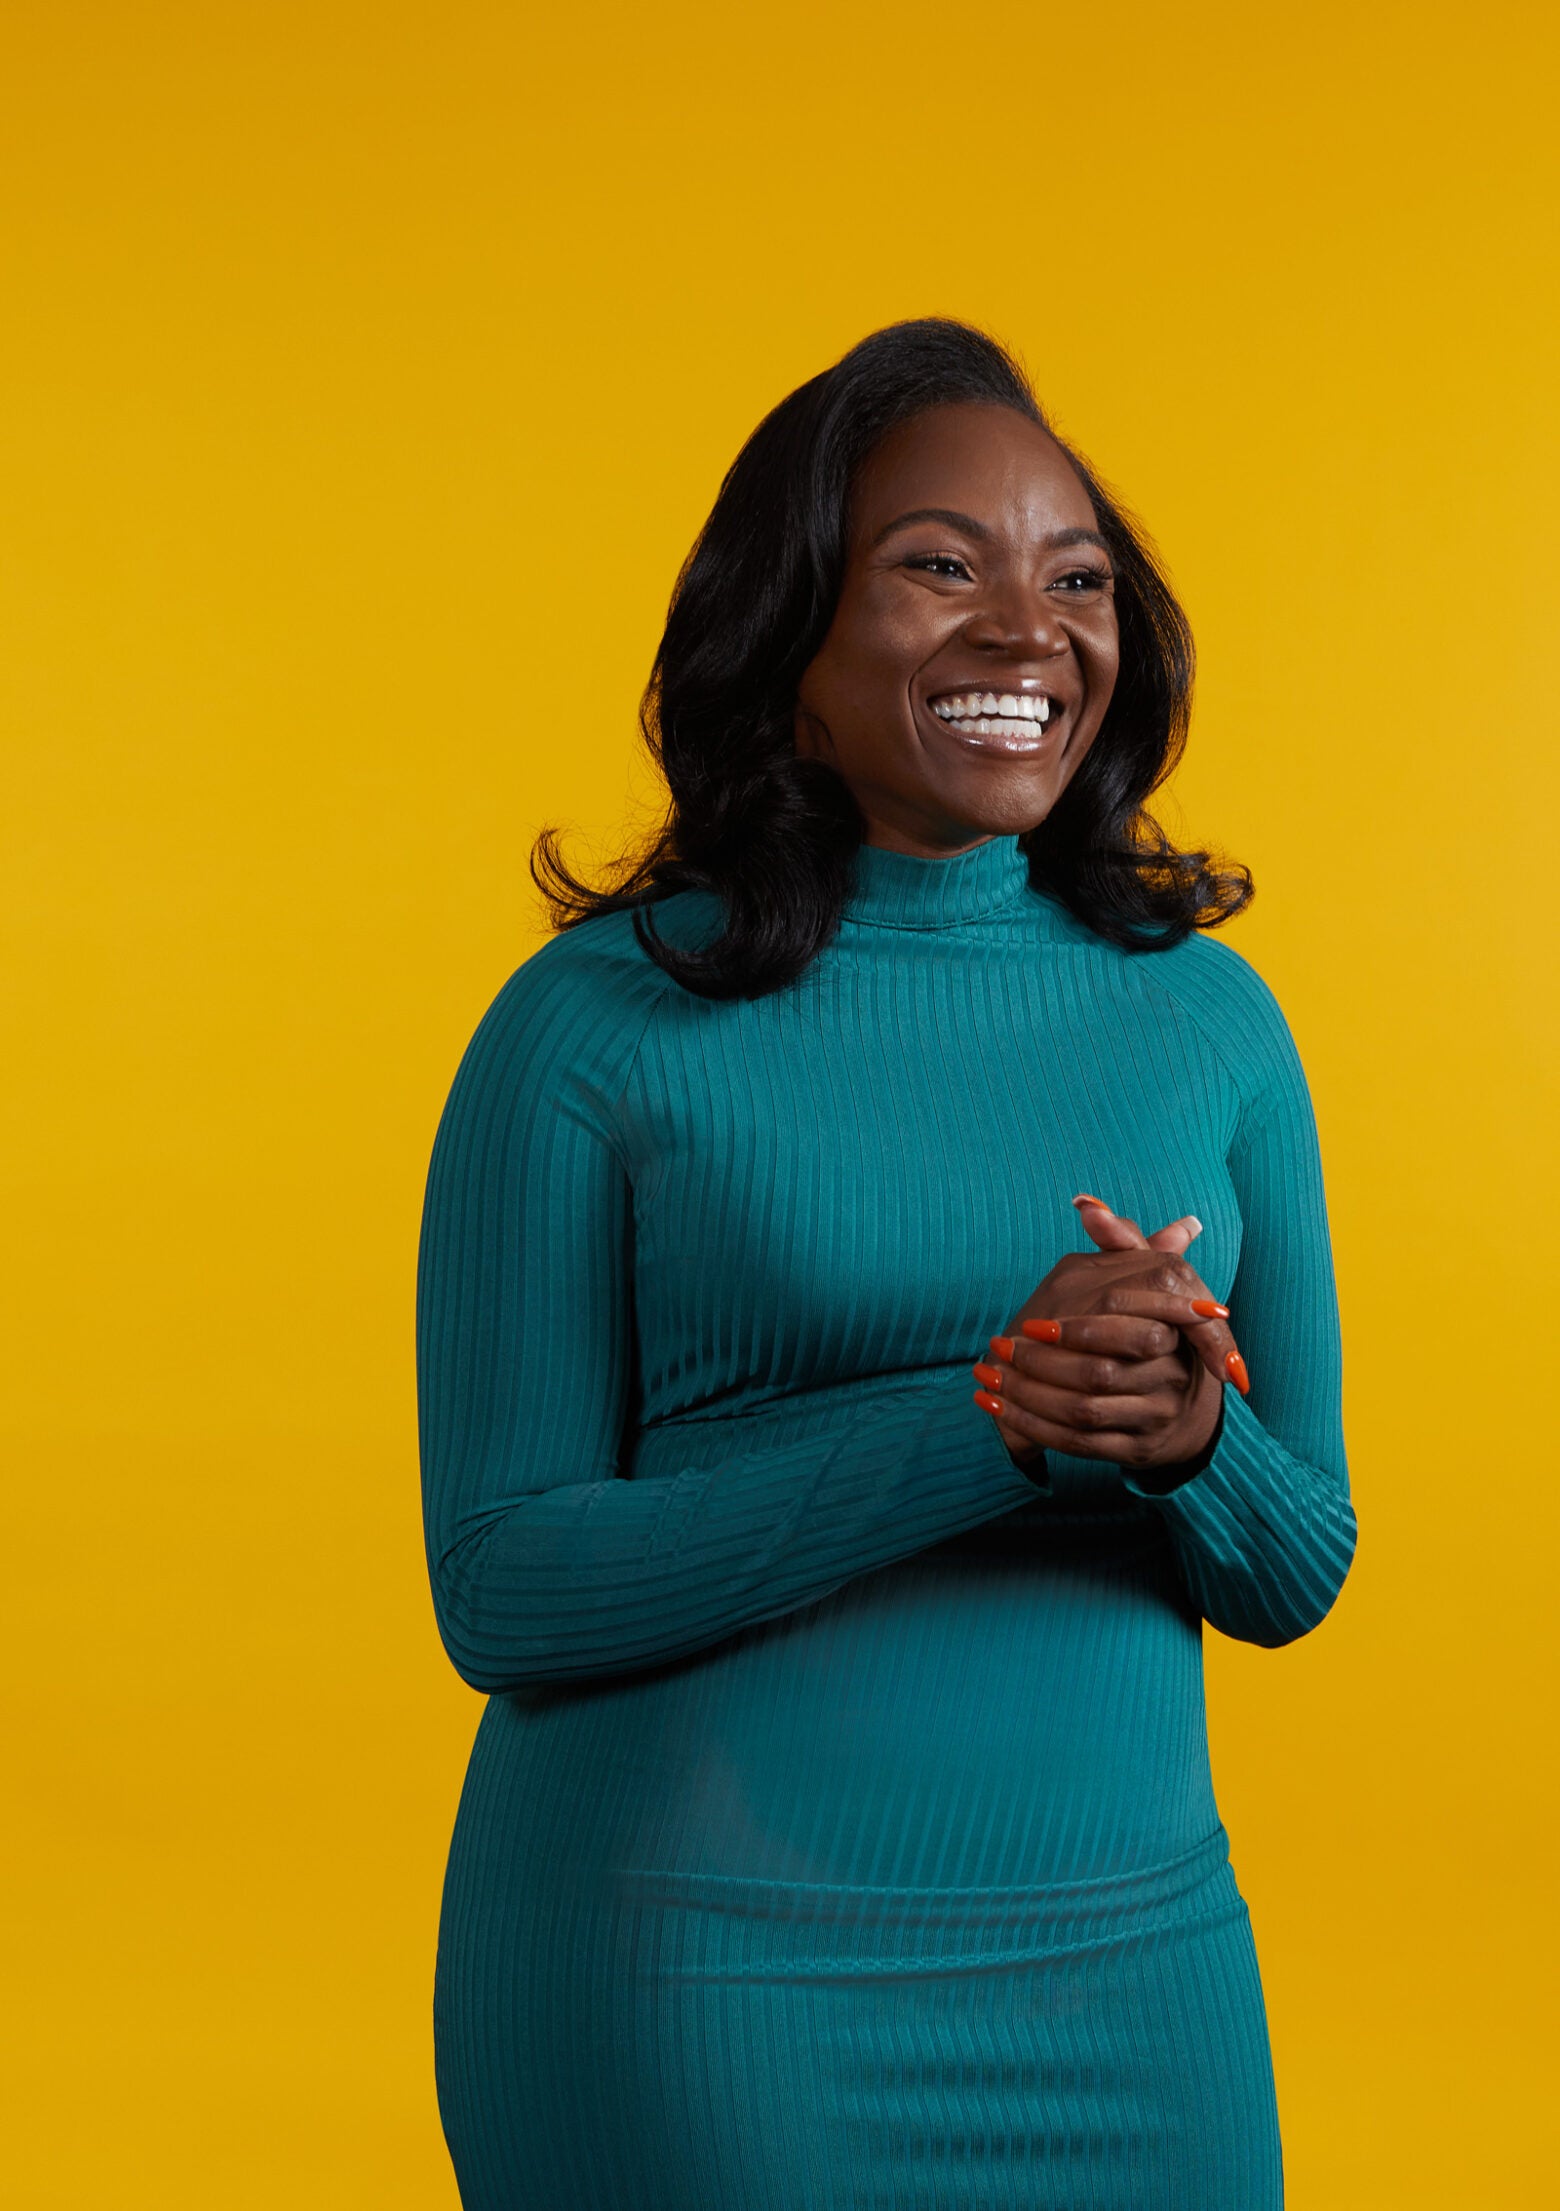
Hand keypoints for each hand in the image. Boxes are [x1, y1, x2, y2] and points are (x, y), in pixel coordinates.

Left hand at [971, 1194, 1250, 1473]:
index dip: (1079, 1329)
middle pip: (1100, 1373)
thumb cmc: (1151, 1323)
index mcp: (1181, 1327)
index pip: (1130, 1328)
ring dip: (1028, 1396)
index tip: (1031, 1325)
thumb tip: (1087, 1203)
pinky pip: (1079, 1443)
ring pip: (1084, 1411)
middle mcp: (1179, 1376)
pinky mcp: (1139, 1449)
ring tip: (986, 1378)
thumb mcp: (1143, 1276)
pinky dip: (1032, 1427)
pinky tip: (996, 1410)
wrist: (1175, 1399)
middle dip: (1041, 1364)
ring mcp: (1160, 1415)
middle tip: (998, 1348)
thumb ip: (1119, 1240)